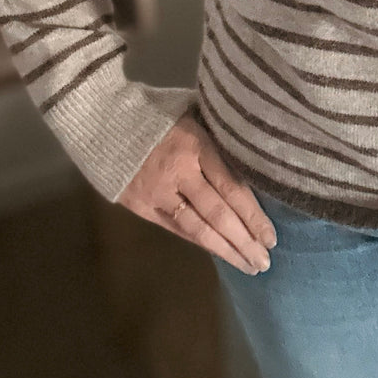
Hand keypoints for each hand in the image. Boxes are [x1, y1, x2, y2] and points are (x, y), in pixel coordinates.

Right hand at [117, 112, 276, 275]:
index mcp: (197, 145)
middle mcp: (180, 173)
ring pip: (197, 228)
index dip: (253, 215)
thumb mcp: (194, 113)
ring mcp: (158, 192)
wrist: (106, 121)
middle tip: (264, 262)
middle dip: (244, 240)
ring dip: (225, 250)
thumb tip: (253, 156)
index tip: (271, 237)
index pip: (232, 187)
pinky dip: (200, 241)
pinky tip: (218, 253)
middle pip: (218, 213)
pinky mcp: (141, 206)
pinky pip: (176, 228)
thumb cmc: (159, 111)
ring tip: (247, 266)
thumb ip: (218, 136)